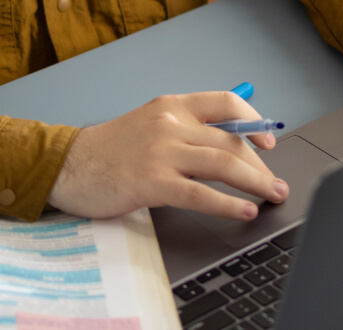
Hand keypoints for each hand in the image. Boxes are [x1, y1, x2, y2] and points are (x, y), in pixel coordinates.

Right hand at [47, 92, 287, 220]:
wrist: (65, 165)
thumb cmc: (108, 152)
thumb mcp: (150, 127)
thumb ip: (185, 132)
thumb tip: (230, 150)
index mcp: (172, 106)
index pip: (227, 104)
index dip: (254, 123)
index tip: (268, 143)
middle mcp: (170, 124)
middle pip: (232, 141)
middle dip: (261, 165)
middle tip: (277, 184)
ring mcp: (161, 152)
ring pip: (224, 164)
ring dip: (256, 182)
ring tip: (272, 196)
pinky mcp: (152, 182)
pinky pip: (201, 193)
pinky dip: (228, 204)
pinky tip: (244, 212)